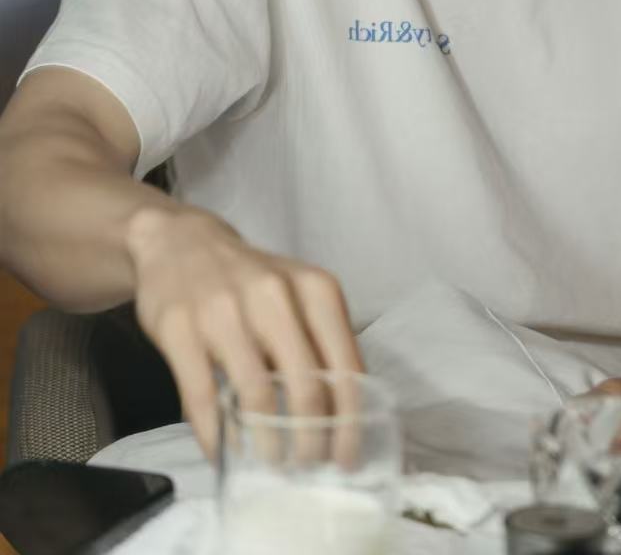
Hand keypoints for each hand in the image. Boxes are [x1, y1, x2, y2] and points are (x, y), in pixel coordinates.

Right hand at [126, 206, 361, 458]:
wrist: (181, 242)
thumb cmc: (251, 280)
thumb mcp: (298, 295)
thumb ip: (321, 344)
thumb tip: (343, 417)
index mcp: (315, 289)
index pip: (345, 367)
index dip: (348, 422)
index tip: (346, 459)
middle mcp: (275, 295)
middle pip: (307, 387)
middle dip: (311, 441)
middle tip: (308, 469)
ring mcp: (224, 311)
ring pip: (257, 395)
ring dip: (267, 444)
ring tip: (272, 467)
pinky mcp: (180, 328)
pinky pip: (202, 396)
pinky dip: (216, 436)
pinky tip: (222, 455)